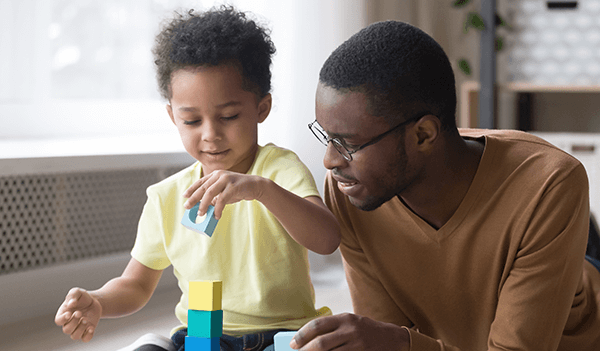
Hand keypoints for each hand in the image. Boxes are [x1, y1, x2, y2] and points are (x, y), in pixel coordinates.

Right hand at [54, 287, 101, 341]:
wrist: (94, 301)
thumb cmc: (82, 297)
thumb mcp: (77, 292)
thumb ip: (72, 296)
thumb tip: (71, 304)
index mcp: (63, 314)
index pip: (58, 321)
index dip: (62, 319)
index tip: (69, 313)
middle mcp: (69, 323)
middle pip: (66, 330)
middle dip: (74, 322)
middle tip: (80, 313)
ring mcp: (78, 328)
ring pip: (75, 336)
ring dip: (81, 329)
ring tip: (86, 319)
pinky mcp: (87, 331)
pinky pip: (85, 339)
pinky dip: (88, 335)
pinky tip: (91, 327)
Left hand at [183, 170, 266, 218]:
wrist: (256, 186)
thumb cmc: (238, 189)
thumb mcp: (224, 191)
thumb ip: (214, 196)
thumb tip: (203, 207)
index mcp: (216, 174)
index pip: (201, 182)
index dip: (192, 189)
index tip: (184, 196)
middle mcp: (220, 175)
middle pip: (203, 188)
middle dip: (194, 198)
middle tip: (187, 207)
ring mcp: (226, 180)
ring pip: (210, 193)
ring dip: (204, 205)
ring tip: (201, 214)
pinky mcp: (233, 187)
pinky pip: (222, 199)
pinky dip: (218, 209)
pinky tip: (217, 216)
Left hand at [290, 313, 409, 349]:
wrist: (392, 339)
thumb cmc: (366, 330)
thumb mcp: (350, 323)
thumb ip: (332, 328)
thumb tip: (307, 340)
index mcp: (345, 318)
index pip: (317, 325)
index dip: (302, 335)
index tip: (293, 344)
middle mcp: (350, 330)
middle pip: (321, 343)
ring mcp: (357, 345)